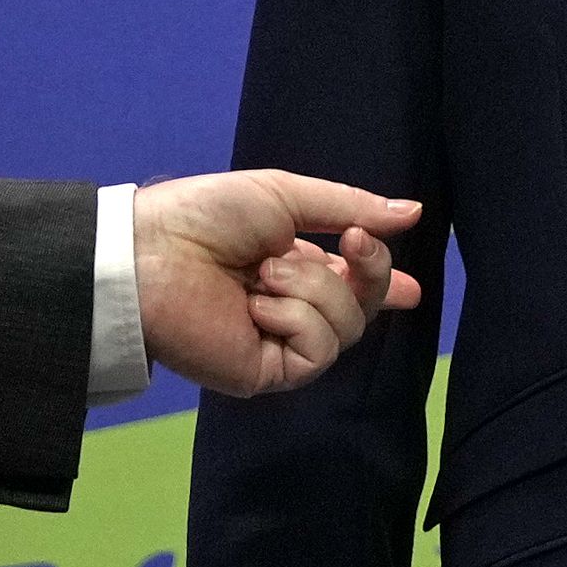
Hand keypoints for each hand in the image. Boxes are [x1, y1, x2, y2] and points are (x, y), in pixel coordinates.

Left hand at [133, 171, 423, 396]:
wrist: (152, 254)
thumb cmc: (207, 216)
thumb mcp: (285, 196)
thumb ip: (350, 206)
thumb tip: (413, 212)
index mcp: (294, 265)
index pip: (352, 285)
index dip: (383, 286)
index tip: (413, 290)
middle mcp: (291, 306)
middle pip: (362, 306)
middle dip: (370, 272)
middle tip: (355, 244)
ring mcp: (280, 341)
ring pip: (347, 327)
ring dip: (312, 288)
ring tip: (263, 274)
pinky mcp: (267, 371)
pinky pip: (317, 351)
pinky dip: (296, 318)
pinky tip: (258, 307)